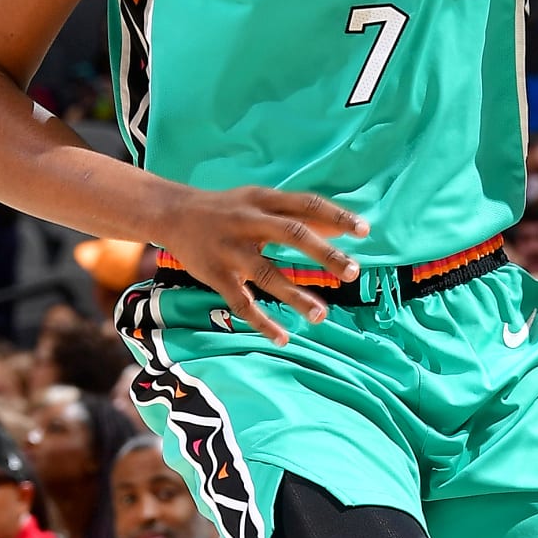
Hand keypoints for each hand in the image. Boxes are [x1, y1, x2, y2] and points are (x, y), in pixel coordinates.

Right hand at [158, 184, 367, 345]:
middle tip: (353, 272)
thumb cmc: (228, 208)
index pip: (307, 204)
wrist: (173, 213)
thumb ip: (298, 214)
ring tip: (321, 316)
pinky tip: (282, 337)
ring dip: (296, 297)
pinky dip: (262, 322)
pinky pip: (241, 302)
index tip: (365, 230)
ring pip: (268, 274)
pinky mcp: (216, 274)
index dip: (337, 216)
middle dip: (325, 254)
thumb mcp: (260, 201)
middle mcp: (249, 222)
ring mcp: (231, 250)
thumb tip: (342, 225)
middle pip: (293, 235)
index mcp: (263, 201)